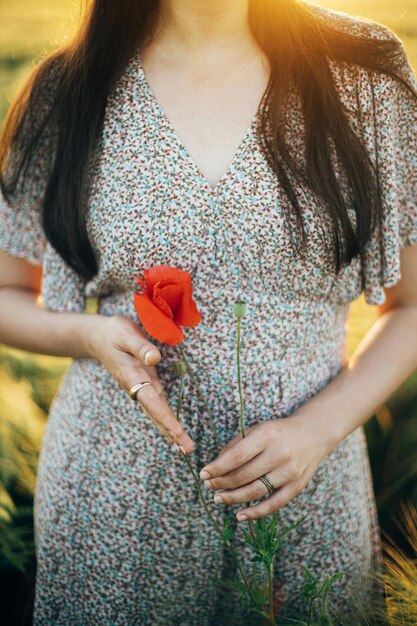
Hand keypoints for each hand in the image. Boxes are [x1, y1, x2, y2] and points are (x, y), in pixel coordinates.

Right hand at [87, 314, 192, 453]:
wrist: (100, 337)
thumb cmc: (115, 333)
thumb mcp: (126, 334)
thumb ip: (140, 347)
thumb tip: (155, 358)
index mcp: (132, 377)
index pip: (151, 401)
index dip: (164, 417)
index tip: (177, 432)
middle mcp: (136, 387)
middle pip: (156, 414)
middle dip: (171, 432)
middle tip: (187, 450)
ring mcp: (140, 389)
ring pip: (156, 414)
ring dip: (170, 431)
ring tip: (184, 448)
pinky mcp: (145, 386)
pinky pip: (157, 407)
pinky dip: (166, 420)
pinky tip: (174, 433)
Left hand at [199, 414, 332, 519]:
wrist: (314, 434)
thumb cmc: (279, 432)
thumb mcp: (258, 429)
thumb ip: (236, 445)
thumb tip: (215, 466)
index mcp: (267, 435)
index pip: (237, 456)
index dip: (218, 467)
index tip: (204, 474)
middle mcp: (279, 453)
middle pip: (244, 475)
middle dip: (222, 483)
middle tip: (209, 486)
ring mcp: (289, 472)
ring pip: (255, 491)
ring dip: (233, 498)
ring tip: (218, 498)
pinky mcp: (297, 486)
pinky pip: (274, 504)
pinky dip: (255, 512)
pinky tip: (240, 515)